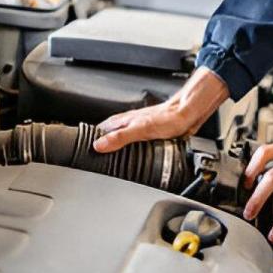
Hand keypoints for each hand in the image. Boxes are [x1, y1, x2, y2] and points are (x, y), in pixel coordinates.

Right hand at [93, 67, 228, 152]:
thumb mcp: (141, 130)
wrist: (189, 114)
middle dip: (103, 145)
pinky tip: (136, 156)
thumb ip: (120, 138)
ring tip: (111, 159)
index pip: (100, 130)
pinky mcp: (151, 134)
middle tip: (95, 157)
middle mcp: (131, 123)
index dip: (91, 139)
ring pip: (123, 138)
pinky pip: (137, 143)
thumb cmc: (169, 118)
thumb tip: (100, 145)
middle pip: (110, 134)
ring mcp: (141, 128)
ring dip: (118, 147)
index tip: (83, 149)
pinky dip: (133, 150)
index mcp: (124, 121)